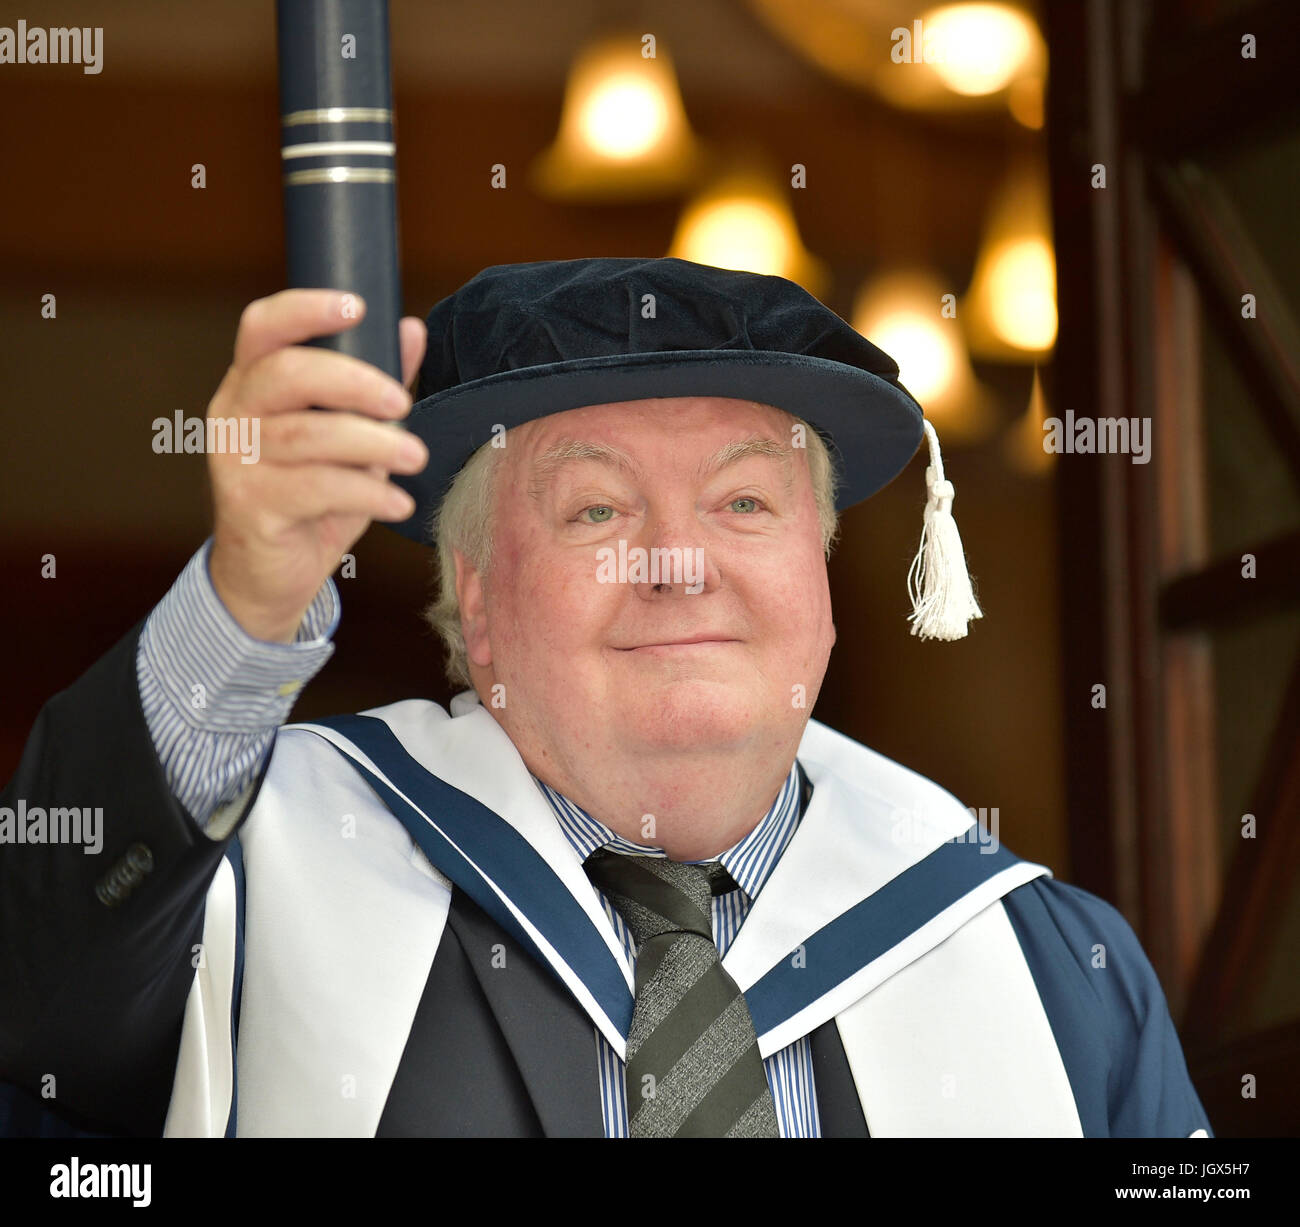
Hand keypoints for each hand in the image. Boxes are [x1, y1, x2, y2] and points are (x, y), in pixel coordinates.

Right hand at [206, 289, 427, 642]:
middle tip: (404, 403)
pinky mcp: (251, 507)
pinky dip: (368, 493)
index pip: (263, 327)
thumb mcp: (349, 437)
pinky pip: (316, 489)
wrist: (272, 575)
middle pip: (288, 374)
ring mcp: (237, 461)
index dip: (306, 309)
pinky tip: (398, 503)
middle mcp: (234, 413)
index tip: (358, 306)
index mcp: (252, 383)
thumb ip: (376, 384)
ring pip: (308, 435)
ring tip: (417, 457)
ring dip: (374, 443)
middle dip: (355, 382)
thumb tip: (411, 329)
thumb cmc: (313, 496)